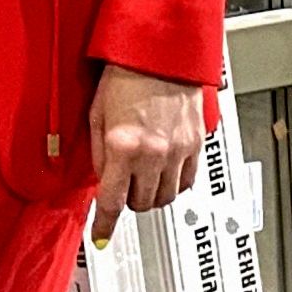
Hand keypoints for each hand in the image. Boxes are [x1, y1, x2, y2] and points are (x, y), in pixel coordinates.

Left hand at [86, 63, 205, 240]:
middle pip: (141, 204)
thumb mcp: (97, 115)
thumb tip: (103, 181)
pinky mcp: (195, 145)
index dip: (104, 224)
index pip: (112, 201)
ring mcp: (177, 150)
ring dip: (151, 194)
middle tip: (123, 185)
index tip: (101, 236)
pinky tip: (163, 170)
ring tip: (143, 175)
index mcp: (123, 145)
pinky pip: (186, 182)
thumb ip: (100, 154)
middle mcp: (152, 152)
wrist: (161, 54)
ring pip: (165, 198)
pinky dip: (173, 183)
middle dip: (128, 200)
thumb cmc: (126, 75)